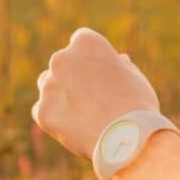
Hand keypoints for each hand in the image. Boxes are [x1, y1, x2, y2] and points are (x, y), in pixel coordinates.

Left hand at [32, 27, 159, 158]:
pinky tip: (76, 128)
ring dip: (60, 95)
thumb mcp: (134, 77)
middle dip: (73, 77)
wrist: (126, 137)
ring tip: (84, 115)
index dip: (92, 59)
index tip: (102, 75)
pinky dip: (55, 118)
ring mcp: (49, 85)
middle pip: (62, 64)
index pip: (81, 42)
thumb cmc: (137, 105)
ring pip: (48, 86)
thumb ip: (120, 66)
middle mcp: (62, 58)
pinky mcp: (42, 111)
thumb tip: (119, 60)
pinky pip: (43, 111)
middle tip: (94, 99)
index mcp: (86, 42)